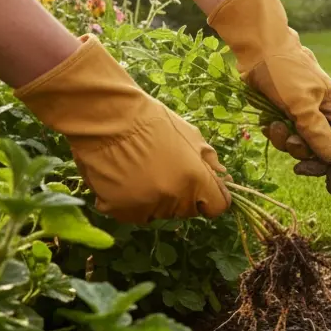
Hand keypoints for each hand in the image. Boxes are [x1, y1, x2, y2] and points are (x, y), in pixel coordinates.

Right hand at [15, 36, 230, 223]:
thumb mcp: (192, 136)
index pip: (217, 207)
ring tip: (142, 171)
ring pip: (159, 213)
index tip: (204, 188)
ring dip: (156, 199)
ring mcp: (145, 207)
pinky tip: (124, 178)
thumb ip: (210, 162)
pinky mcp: (118, 210)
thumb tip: (223, 178)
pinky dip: (130, 201)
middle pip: (187, 210)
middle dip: (183, 195)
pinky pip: (132, 213)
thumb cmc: (153, 122)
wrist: (108, 117)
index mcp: (196, 181)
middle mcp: (173, 199)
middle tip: (166, 170)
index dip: (212, 197)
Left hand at [208, 0, 330, 176]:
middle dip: (304, 151)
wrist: (257, 47)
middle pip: (319, 149)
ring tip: (275, 126)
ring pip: (298, 144)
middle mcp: (321, 114)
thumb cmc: (286, 71)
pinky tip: (268, 121)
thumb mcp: (303, 105)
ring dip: (285, 140)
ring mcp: (301, 114)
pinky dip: (274, 132)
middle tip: (292, 147)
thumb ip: (319, 134)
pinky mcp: (282, 113)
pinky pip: (282, 135)